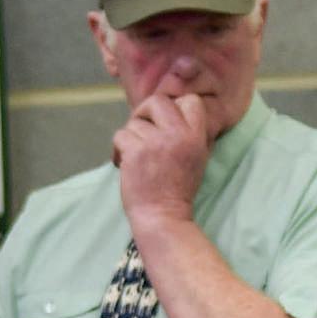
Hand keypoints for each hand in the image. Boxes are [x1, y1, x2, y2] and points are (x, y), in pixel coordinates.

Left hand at [113, 90, 208, 222]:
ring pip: (134, 122)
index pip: (190, 100)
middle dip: (145, 112)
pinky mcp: (135, 153)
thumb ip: (190, 134)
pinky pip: (120, 136)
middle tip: (142, 129)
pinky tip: (124, 163)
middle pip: (157, 101)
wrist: (163, 216)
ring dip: (131, 137)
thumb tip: (175, 110)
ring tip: (135, 156)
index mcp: (196, 136)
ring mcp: (156, 143)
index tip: (165, 122)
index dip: (175, 107)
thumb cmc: (178, 190)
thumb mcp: (198, 158)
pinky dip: (118, 150)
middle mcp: (178, 135)